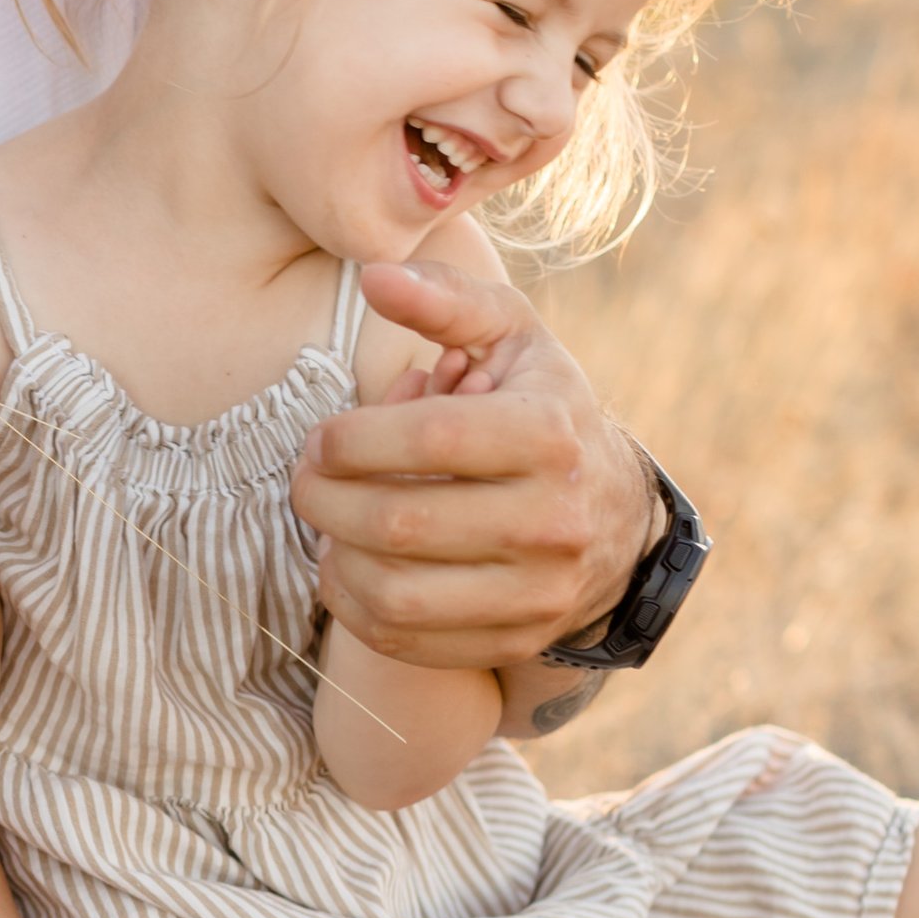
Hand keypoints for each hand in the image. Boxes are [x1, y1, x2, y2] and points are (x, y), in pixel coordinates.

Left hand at [293, 260, 660, 671]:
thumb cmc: (541, 407)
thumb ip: (444, 298)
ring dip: (333, 556)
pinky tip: (348, 565)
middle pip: (398, 524)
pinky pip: (404, 640)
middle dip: (323, 499)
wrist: (613, 513)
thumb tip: (375, 277)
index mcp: (550, 433)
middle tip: (306, 479)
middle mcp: (554, 519)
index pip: (426, 439)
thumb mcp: (511, 336)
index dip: (350, 439)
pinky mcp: (516, 638)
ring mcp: (538, 591)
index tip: (321, 438)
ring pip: (394, 594)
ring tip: (326, 522)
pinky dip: (353, 605)